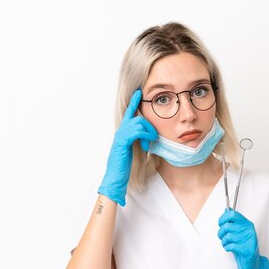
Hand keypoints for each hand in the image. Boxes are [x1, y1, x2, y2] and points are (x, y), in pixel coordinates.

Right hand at [98, 89, 157, 205]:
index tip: (139, 91)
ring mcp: (120, 135)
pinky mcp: (122, 142)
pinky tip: (146, 147)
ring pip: (138, 123)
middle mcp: (121, 130)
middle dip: (149, 127)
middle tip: (153, 139)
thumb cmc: (124, 164)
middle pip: (138, 117)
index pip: (129, 112)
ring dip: (148, 133)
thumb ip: (139, 140)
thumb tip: (151, 136)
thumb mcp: (134, 149)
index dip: (134, 101)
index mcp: (124, 131)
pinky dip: (144, 137)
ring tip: (149, 144)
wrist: (115, 176)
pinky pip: (136, 131)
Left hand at [217, 209, 268, 268]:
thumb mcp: (237, 232)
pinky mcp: (247, 249)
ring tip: (227, 244)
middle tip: (222, 237)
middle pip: (227, 226)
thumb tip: (226, 210)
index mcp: (246, 224)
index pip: (233, 214)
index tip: (220, 223)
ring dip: (224, 242)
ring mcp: (249, 239)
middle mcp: (249, 230)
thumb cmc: (242, 247)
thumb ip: (232, 222)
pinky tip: (230, 249)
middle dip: (221, 233)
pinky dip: (227, 248)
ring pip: (228, 237)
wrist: (251, 264)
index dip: (223, 218)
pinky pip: (231, 246)